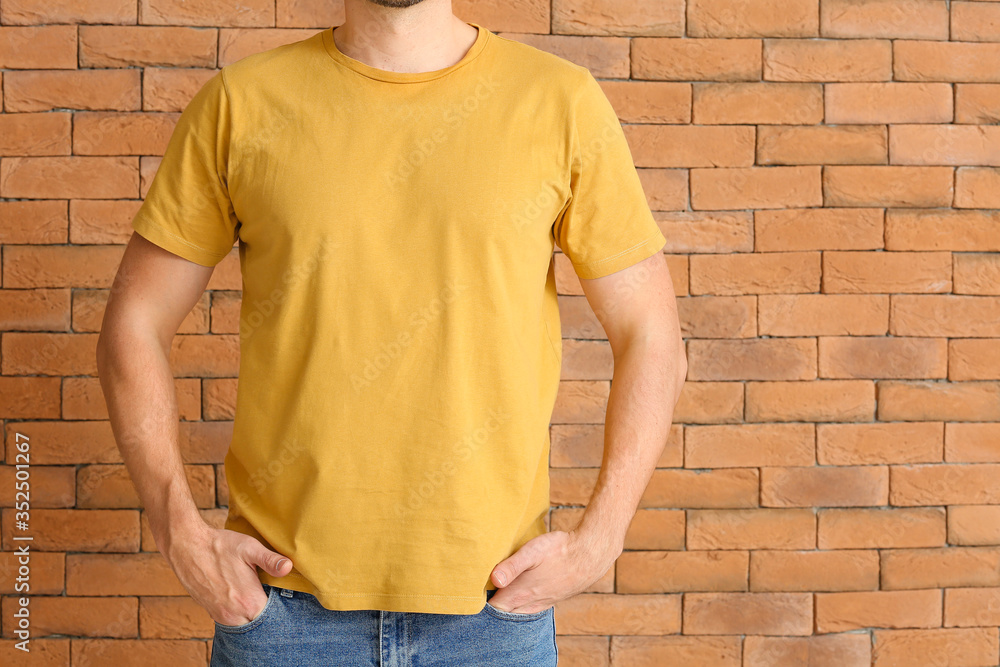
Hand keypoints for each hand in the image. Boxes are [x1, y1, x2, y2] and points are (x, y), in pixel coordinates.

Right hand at [161, 520, 293, 625]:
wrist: (186, 547)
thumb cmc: (219, 546)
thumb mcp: (249, 548)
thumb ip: (270, 560)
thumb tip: (288, 567)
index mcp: (249, 601)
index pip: (274, 616)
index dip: (281, 607)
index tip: (284, 594)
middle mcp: (235, 615)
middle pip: (260, 622)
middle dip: (268, 612)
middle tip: (271, 593)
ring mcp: (221, 616)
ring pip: (245, 623)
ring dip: (253, 614)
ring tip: (258, 595)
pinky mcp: (212, 612)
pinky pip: (232, 621)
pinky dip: (240, 613)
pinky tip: (243, 597)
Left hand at [488, 528, 620, 613]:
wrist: (590, 554)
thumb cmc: (560, 550)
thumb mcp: (533, 551)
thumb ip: (512, 566)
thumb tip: (493, 580)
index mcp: (521, 593)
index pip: (494, 608)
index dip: (481, 603)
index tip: (472, 594)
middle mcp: (529, 602)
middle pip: (504, 613)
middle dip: (491, 607)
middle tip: (481, 595)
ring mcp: (542, 602)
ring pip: (517, 612)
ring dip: (506, 607)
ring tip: (496, 596)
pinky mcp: (551, 599)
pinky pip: (530, 609)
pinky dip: (520, 606)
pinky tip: (519, 596)